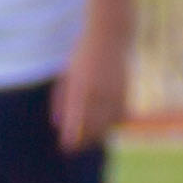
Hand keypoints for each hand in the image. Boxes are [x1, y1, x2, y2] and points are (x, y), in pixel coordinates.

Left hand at [52, 22, 130, 155]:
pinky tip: (103, 125)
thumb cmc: (82, 54)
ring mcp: (115, 91)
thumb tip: (57, 125)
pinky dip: (110, 123)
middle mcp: (99, 91)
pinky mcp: (126, 91)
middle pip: (93, 127)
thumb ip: (61, 100)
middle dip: (84, 140)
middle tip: (74, 148)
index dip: (72, 137)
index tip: (66, 148)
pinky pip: (118, 115)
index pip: (76, 119)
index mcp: (81, 86)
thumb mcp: (66, 74)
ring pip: (108, 124)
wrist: (110, 34)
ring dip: (97, 134)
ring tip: (87, 138)